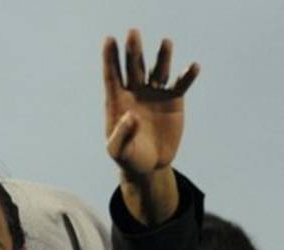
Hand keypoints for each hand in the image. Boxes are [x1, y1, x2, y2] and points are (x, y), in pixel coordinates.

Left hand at [103, 30, 198, 178]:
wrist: (149, 165)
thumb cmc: (128, 157)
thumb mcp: (119, 150)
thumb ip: (121, 134)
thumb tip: (130, 116)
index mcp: (117, 101)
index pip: (112, 76)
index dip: (110, 58)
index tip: (109, 40)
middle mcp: (136, 92)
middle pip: (134, 67)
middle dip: (134, 50)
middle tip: (133, 33)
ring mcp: (155, 94)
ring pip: (159, 70)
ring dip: (162, 57)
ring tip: (165, 42)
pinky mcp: (174, 100)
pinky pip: (181, 84)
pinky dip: (187, 76)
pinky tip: (193, 68)